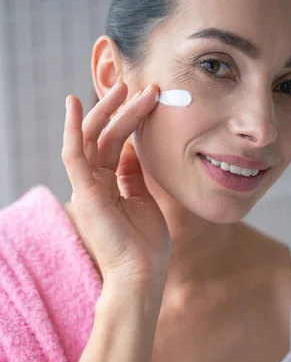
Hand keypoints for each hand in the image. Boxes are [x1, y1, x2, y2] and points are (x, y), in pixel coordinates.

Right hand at [62, 82, 171, 286]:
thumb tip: (132, 151)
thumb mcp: (144, 201)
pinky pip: (73, 154)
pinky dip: (71, 128)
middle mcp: (95, 183)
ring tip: (122, 87)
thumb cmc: (147, 245)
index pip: (114, 144)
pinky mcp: (84, 192)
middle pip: (103, 137)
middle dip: (120, 109)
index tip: (148, 100)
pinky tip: (74, 103)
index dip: (129, 120)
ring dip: (105, 111)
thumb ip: (134, 176)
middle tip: (139, 86)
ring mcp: (88, 187)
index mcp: (110, 185)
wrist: (143, 274)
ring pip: (91, 139)